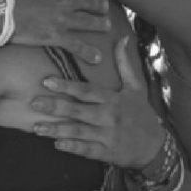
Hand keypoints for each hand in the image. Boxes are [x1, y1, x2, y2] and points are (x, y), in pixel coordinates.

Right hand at [0, 0, 109, 62]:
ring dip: (101, 24)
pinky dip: (88, 52)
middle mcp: (66, 0)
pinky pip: (77, 45)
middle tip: (104, 7)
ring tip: (107, 26)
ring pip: (90, 22)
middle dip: (100, 5)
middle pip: (91, 2)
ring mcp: (63, 19)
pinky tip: (96, 57)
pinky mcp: (56, 36)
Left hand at [29, 35, 164, 166]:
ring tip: (36, 128)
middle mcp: (109, 117)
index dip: (66, 86)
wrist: (156, 146)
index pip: (86, 91)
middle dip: (55, 107)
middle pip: (78, 111)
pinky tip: (56, 144)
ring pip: (78, 131)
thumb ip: (124, 63)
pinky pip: (87, 150)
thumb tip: (122, 37)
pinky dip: (72, 147)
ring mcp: (107, 136)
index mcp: (113, 99)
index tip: (46, 81)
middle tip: (34, 103)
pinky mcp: (106, 152)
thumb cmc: (141, 113)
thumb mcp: (135, 87)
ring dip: (56, 130)